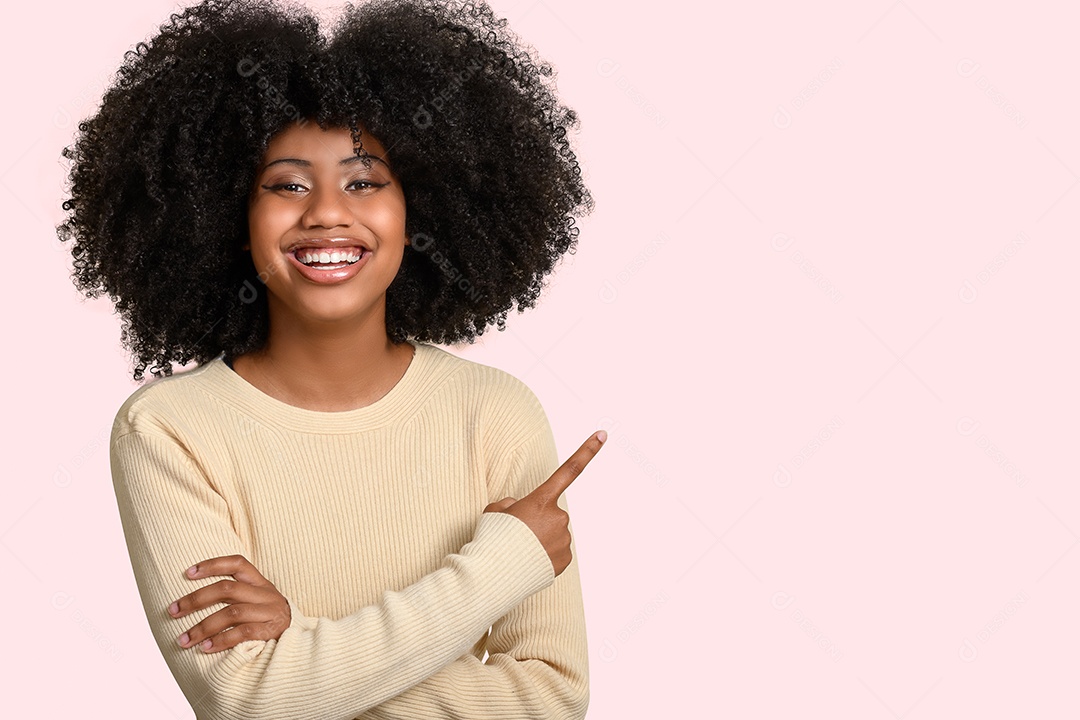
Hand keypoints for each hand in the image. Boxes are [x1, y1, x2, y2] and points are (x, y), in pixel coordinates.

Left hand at [168, 554, 291, 652]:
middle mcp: (266, 594)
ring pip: (232, 612)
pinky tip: (205, 648)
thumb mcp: (257, 603)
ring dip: (203, 627)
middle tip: (172, 611)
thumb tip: (193, 599)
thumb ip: (236, 597)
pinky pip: (243, 633)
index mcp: (260, 583)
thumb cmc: (268, 622)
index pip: (238, 563)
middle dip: (195, 600)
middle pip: (227, 589)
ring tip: (184, 639)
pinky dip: (221, 640)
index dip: (213, 564)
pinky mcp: (272, 632)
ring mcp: (270, 613)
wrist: (301, 642)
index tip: (187, 573)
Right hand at [485, 430, 605, 575]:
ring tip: (521, 550)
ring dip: (541, 539)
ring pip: (554, 533)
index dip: (588, 450)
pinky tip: (530, 561)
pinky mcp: (565, 559)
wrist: (494, 574)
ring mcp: (564, 539)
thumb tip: (520, 509)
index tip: (603, 434)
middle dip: (538, 520)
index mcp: (541, 500)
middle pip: (551, 512)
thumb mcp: (495, 511)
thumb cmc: (492, 539)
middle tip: (518, 534)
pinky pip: (557, 551)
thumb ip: (511, 504)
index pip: (569, 470)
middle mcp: (558, 517)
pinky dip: (545, 555)